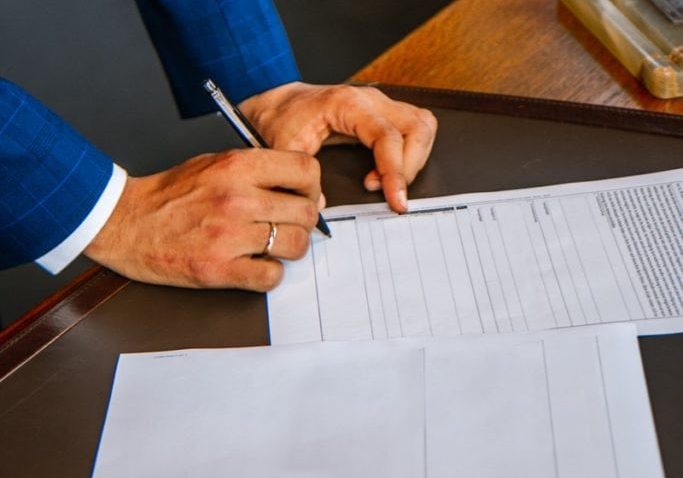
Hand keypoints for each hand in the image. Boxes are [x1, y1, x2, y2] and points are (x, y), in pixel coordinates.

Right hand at [85, 150, 322, 290]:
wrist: (123, 222)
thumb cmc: (170, 194)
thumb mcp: (215, 163)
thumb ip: (259, 172)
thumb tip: (308, 193)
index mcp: (237, 167)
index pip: (305, 170)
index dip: (312, 186)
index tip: (305, 196)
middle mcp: (237, 199)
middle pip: (306, 211)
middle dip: (303, 221)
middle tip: (288, 225)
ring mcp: (228, 236)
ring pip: (295, 245)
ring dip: (290, 248)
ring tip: (271, 246)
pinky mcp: (218, 269)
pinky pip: (271, 277)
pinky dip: (269, 274)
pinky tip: (255, 265)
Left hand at [239, 82, 436, 212]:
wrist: (278, 105)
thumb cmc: (281, 121)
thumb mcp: (283, 149)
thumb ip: (299, 177)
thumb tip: (321, 205)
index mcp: (348, 104)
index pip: (388, 136)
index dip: (396, 172)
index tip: (396, 200)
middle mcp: (370, 99)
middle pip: (417, 127)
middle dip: (410, 167)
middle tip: (390, 194)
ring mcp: (380, 104)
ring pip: (422, 125)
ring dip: (414, 159)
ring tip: (387, 183)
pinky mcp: (383, 113)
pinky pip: (414, 127)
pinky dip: (410, 153)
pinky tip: (385, 173)